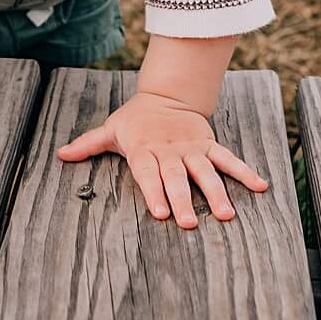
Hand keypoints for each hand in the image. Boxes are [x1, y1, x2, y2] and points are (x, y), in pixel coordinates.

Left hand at [56, 90, 267, 227]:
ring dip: (217, 192)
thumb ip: (87, 145)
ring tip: (226, 215)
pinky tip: (261, 187)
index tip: (159, 212)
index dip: (153, 192)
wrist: (165, 96)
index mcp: (144, 150)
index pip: (148, 173)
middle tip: (190, 223)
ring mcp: (192, 148)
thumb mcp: (109, 130)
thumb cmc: (134, 121)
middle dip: (183, 200)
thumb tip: (60, 154)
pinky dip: (245, 171)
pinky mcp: (209, 145)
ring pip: (205, 172)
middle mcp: (169, 151)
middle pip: (176, 178)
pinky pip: (229, 159)